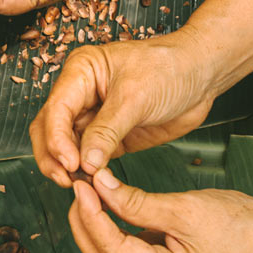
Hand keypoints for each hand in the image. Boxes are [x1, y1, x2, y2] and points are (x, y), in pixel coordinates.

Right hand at [30, 26, 216, 185]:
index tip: (70, 163)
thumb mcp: (136, 97)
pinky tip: (94, 182)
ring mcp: (94, 116)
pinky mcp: (110, 136)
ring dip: (68, 166)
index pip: (56, 109)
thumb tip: (86, 163)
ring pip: (65, 146)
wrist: (202, 75)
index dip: (57, 138)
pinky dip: (87, 171)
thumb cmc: (170, 68)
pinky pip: (89, 157)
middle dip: (54, 156)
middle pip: (49, 129)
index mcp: (81, 72)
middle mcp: (81, 94)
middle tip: (67, 180)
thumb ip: (107, 131)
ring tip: (79, 184)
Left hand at [69, 170, 252, 252]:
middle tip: (80, 188)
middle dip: (86, 224)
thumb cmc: (241, 224)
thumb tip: (98, 185)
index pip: (113, 249)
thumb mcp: (185, 208)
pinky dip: (114, 234)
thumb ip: (137, 202)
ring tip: (90, 194)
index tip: (82, 185)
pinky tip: (108, 208)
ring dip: (96, 230)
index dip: (91, 216)